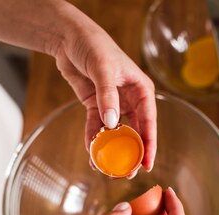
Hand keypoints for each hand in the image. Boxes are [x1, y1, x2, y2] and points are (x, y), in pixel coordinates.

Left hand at [53, 22, 156, 174]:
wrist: (69, 37)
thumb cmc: (93, 46)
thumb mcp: (103, 68)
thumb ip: (108, 95)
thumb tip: (112, 125)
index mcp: (142, 90)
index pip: (149, 122)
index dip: (149, 145)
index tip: (147, 164)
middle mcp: (131, 99)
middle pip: (135, 132)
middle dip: (132, 154)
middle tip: (129, 173)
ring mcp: (114, 104)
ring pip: (116, 134)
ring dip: (112, 151)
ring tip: (108, 169)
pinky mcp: (97, 106)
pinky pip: (96, 128)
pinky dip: (93, 140)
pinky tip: (91, 154)